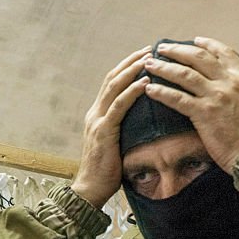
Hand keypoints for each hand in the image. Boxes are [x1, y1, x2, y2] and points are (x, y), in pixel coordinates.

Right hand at [71, 47, 150, 208]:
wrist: (90, 190)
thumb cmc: (106, 172)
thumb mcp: (116, 145)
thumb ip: (123, 130)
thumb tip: (142, 123)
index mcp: (97, 115)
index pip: (111, 84)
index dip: (126, 67)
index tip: (143, 56)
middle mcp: (94, 113)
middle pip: (112, 79)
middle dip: (130, 61)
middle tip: (149, 48)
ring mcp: (97, 121)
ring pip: (114, 87)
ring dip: (132, 70)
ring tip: (148, 58)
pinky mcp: (103, 132)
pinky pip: (119, 107)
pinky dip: (132, 92)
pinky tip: (145, 83)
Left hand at [144, 37, 238, 173]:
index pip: (224, 54)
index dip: (208, 45)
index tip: (195, 40)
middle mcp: (229, 82)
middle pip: (198, 58)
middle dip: (178, 50)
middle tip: (162, 48)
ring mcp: (215, 96)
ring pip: (184, 74)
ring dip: (164, 67)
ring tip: (149, 64)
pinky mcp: (204, 113)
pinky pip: (178, 99)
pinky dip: (162, 92)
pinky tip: (150, 90)